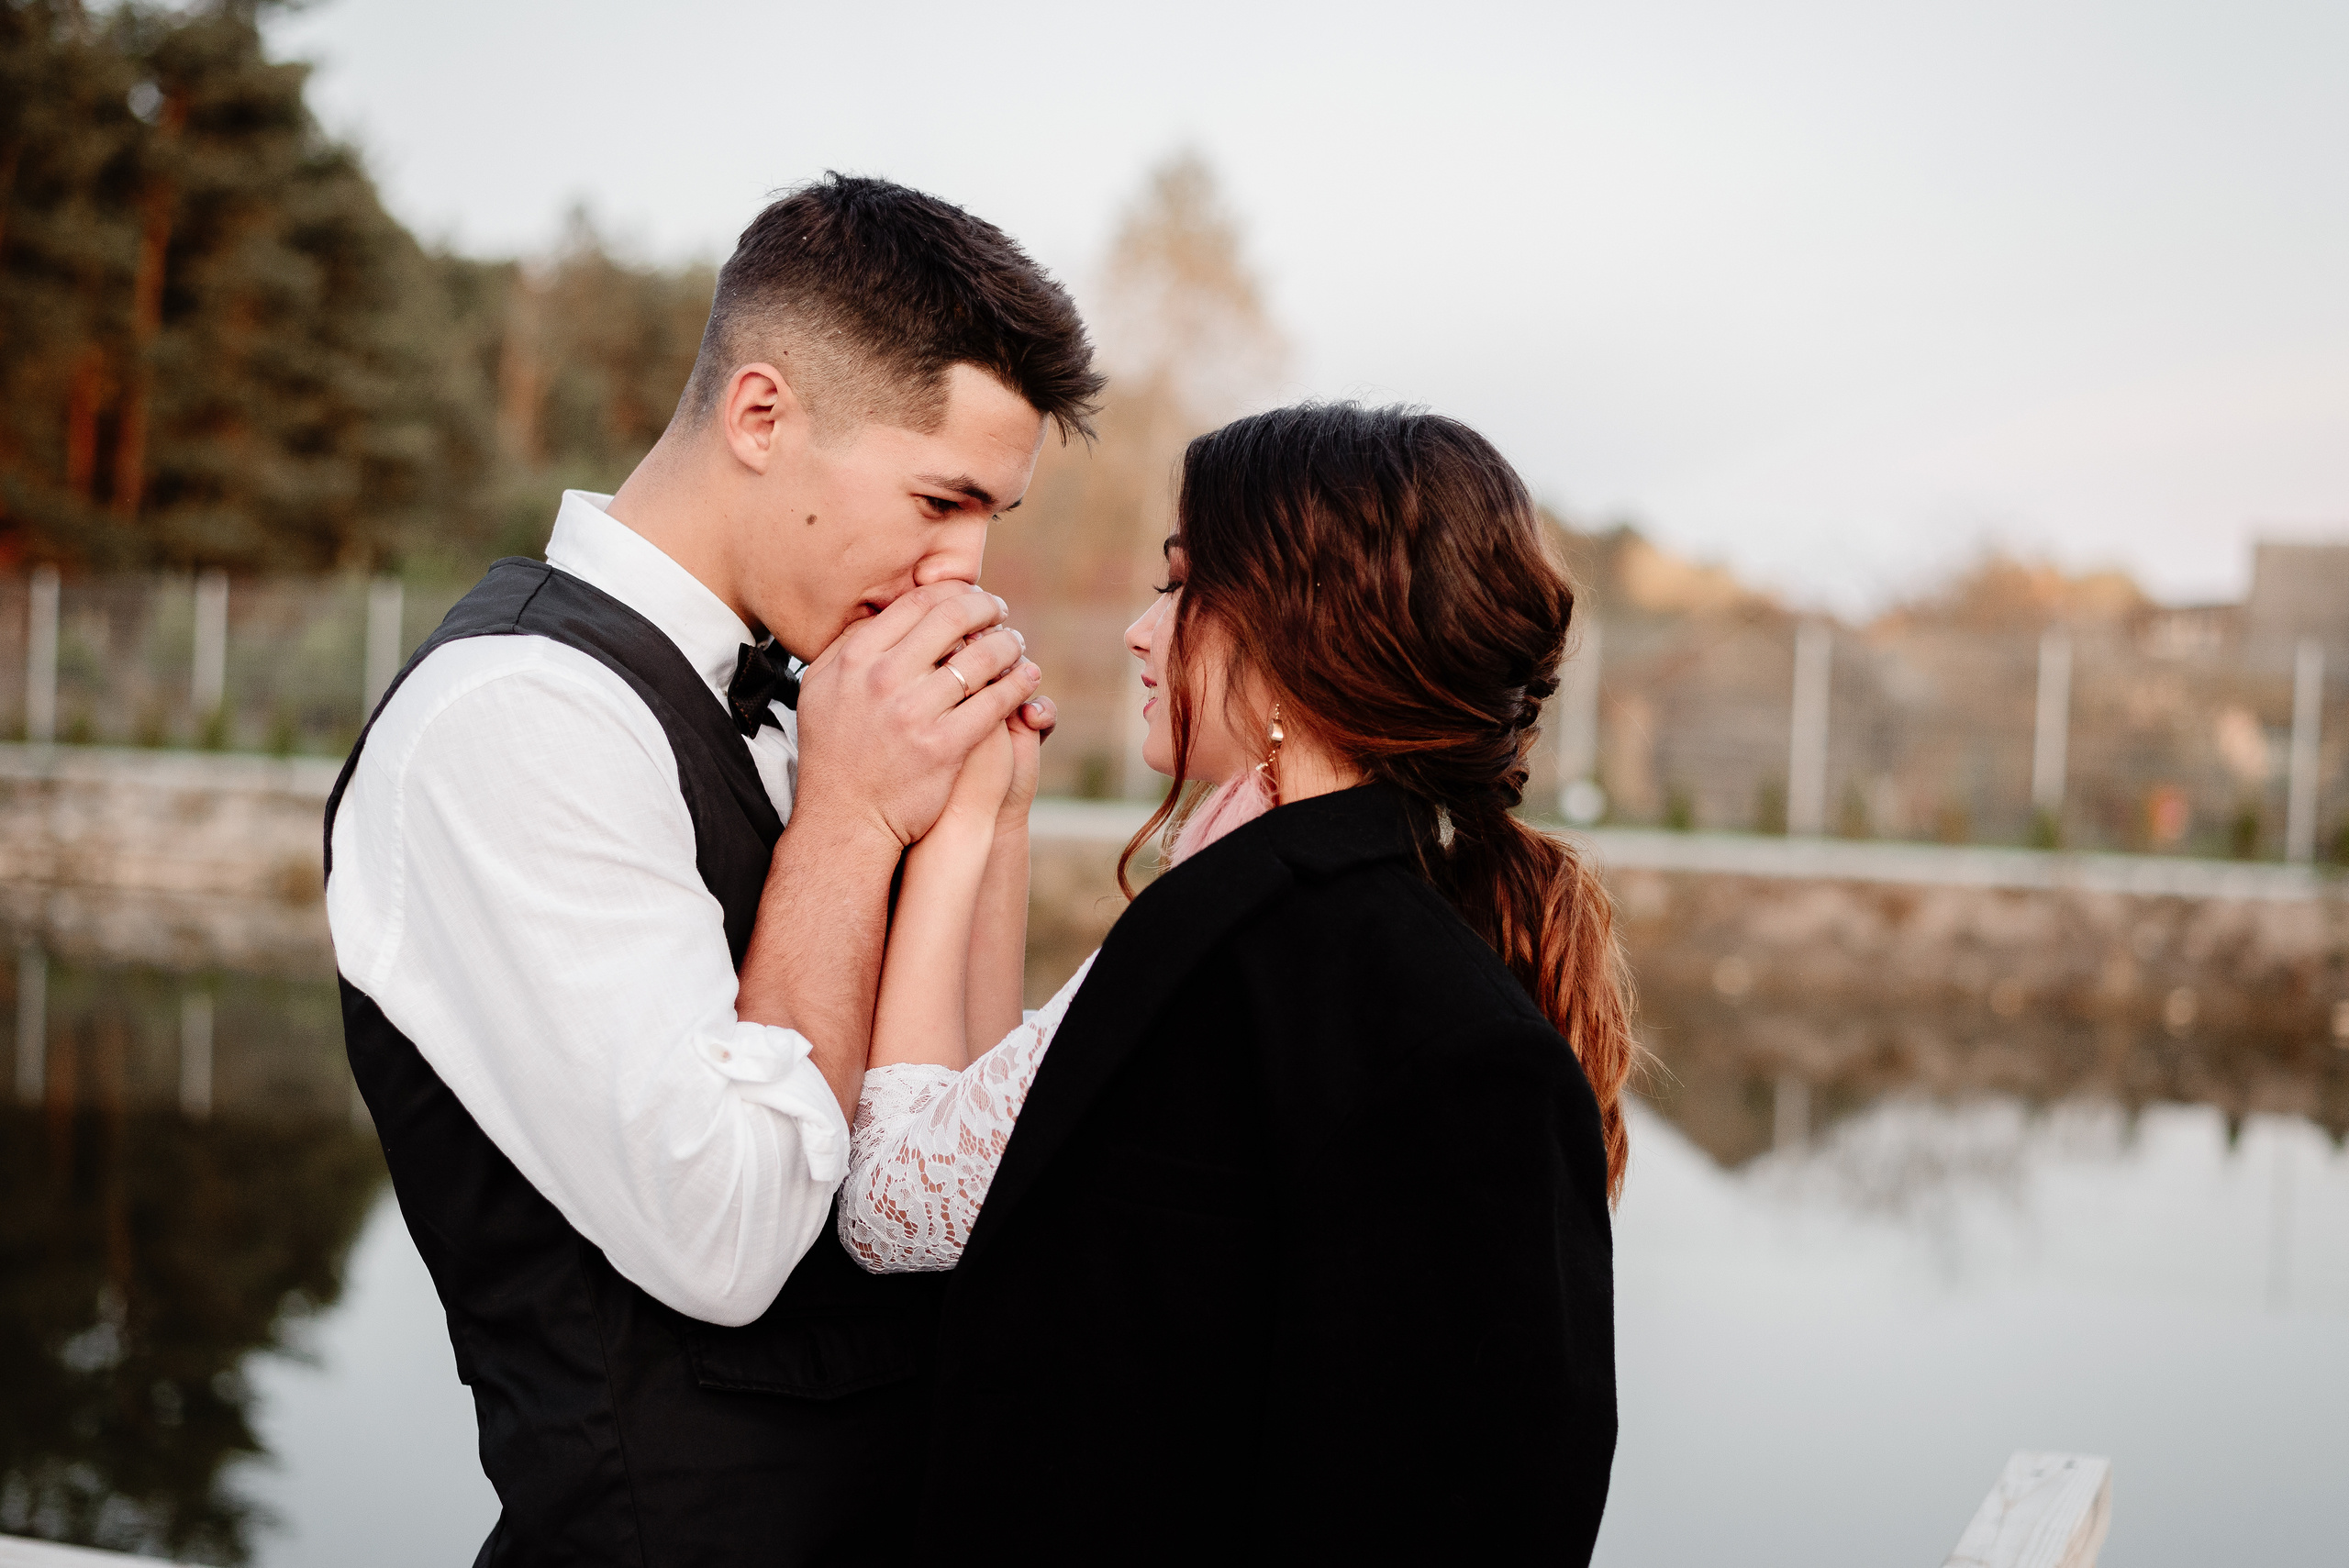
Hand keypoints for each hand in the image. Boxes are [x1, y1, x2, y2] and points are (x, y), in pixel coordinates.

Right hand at [789, 582, 1041, 846]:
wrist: (845, 819)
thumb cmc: (834, 753)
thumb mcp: (820, 689)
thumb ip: (847, 646)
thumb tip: (880, 610)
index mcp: (854, 658)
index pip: (916, 602)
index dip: (953, 592)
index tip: (970, 597)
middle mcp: (882, 679)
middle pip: (952, 619)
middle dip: (986, 609)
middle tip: (1001, 613)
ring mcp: (913, 713)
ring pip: (980, 658)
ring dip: (1008, 645)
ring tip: (1016, 645)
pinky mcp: (943, 746)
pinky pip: (994, 702)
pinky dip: (1017, 683)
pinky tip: (1028, 678)